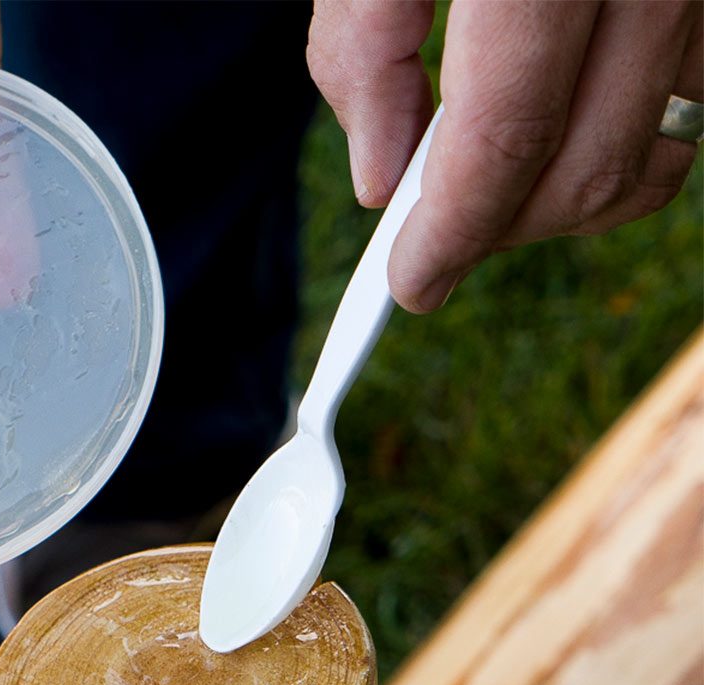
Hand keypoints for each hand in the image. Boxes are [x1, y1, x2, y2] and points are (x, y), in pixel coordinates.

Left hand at [307, 0, 701, 311]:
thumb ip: (367, 47)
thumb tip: (379, 181)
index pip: (506, 138)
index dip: (451, 232)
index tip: (408, 284)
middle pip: (585, 171)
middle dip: (497, 232)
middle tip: (432, 239)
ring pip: (651, 162)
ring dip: (558, 206)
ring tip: (486, 185)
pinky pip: (689, 116)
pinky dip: (618, 154)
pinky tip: (554, 138)